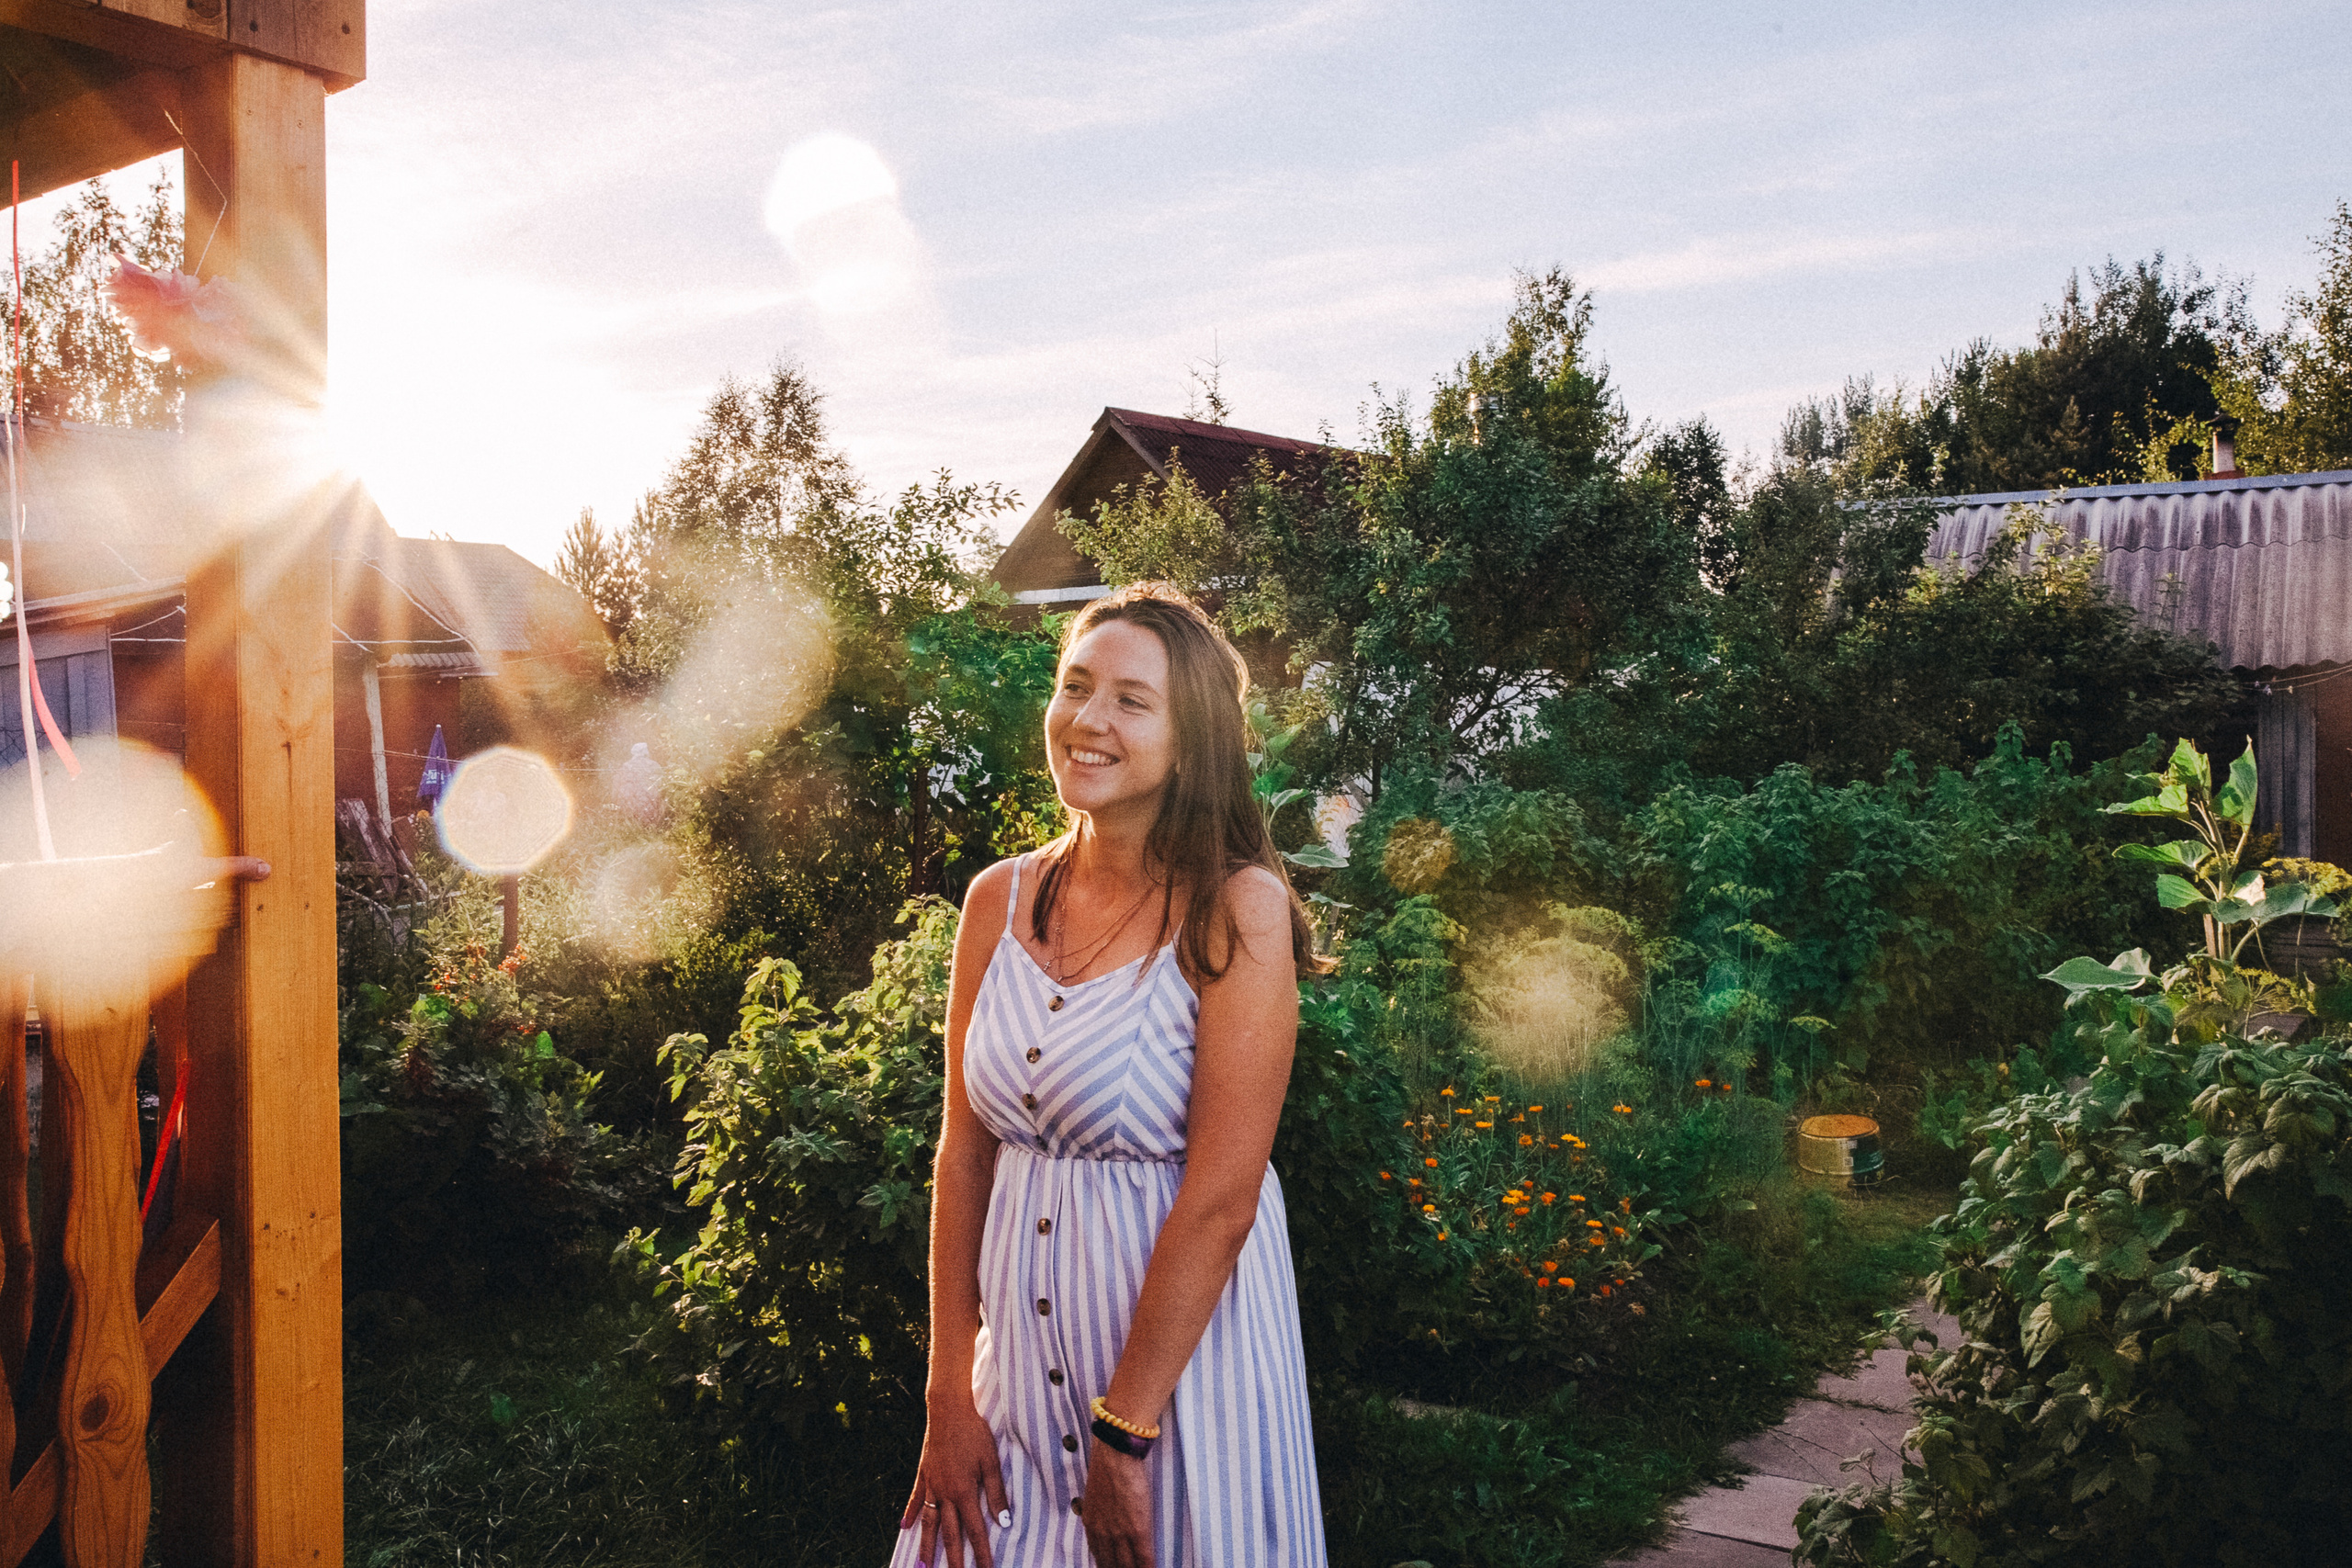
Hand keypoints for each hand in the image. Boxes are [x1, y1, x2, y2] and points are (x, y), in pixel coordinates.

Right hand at [900, 1396, 1008, 1567]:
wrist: (948, 1410)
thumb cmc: (974, 1433)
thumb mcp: (991, 1461)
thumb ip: (996, 1493)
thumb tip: (1003, 1522)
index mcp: (964, 1492)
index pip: (976, 1530)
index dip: (981, 1553)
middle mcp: (945, 1493)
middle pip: (950, 1534)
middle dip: (954, 1559)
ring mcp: (932, 1485)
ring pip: (929, 1523)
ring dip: (927, 1546)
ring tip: (923, 1566)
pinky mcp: (924, 1474)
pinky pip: (916, 1498)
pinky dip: (910, 1513)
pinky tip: (904, 1527)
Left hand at [1081, 1438, 1153, 1567]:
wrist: (1115, 1455)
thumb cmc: (1108, 1466)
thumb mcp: (1096, 1494)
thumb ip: (1100, 1512)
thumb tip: (1109, 1518)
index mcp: (1092, 1525)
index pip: (1099, 1557)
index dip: (1108, 1567)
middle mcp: (1102, 1534)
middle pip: (1111, 1566)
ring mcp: (1119, 1534)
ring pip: (1127, 1566)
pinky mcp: (1137, 1530)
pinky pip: (1144, 1558)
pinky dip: (1148, 1567)